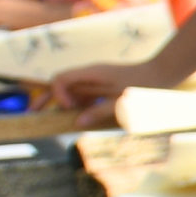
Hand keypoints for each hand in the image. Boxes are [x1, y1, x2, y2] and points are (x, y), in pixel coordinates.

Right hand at [25, 63, 143, 125]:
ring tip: (46, 118)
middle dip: (46, 97)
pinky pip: (84, 96)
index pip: (61, 78)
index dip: (57, 94)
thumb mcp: (122, 101)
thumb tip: (77, 124)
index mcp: (91, 72)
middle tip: (33, 113)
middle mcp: (90, 74)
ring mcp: (95, 80)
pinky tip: (71, 118)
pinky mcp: (102, 87)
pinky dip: (75, 106)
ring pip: (71, 91)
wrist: (163, 72)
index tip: (68, 109)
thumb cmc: (144, 85)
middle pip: (60, 84)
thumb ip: (99, 111)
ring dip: (58, 103)